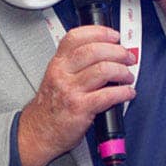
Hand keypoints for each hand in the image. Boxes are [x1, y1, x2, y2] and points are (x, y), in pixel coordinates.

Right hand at [18, 26, 135, 165]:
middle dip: (118, 52)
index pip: (76, 37)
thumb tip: (106, 53)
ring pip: (103, 70)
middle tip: (128, 57)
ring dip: (122, 71)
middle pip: (94, 50)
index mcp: (58, 63)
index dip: (99, 32)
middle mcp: (62, 74)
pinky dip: (123, 92)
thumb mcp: (56, 77)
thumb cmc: (50, 107)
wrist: (38, 132)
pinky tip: (127, 93)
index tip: (114, 35)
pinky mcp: (80, 108)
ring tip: (127, 76)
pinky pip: (108, 95)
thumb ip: (75, 64)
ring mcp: (70, 90)